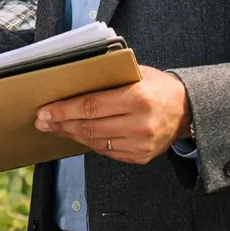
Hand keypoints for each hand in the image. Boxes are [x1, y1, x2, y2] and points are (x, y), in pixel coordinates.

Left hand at [34, 65, 191, 164]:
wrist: (187, 110)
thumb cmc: (157, 87)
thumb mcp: (136, 73)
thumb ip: (108, 77)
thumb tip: (70, 80)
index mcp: (138, 99)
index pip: (92, 106)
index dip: (64, 110)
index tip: (45, 111)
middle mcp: (141, 125)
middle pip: (90, 127)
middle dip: (61, 124)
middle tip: (42, 121)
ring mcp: (142, 144)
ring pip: (95, 142)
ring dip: (71, 134)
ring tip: (54, 127)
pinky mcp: (141, 157)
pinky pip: (106, 151)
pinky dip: (88, 142)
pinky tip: (76, 135)